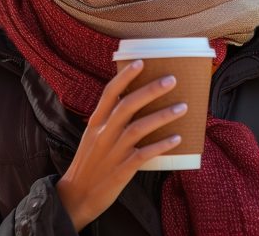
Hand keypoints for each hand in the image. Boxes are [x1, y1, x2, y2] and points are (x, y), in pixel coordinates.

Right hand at [55, 60, 186, 230]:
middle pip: (127, 106)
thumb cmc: (89, 164)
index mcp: (95, 123)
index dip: (125, 77)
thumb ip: (109, 121)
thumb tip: (133, 103)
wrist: (75, 197)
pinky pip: (143, 154)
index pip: (110, 94)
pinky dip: (161, 145)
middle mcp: (103, 134)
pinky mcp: (121, 170)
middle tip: (172, 79)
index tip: (141, 62)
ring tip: (182, 107)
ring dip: (162, 116)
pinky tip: (177, 139)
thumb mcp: (92, 137)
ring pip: (138, 128)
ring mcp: (112, 152)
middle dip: (150, 91)